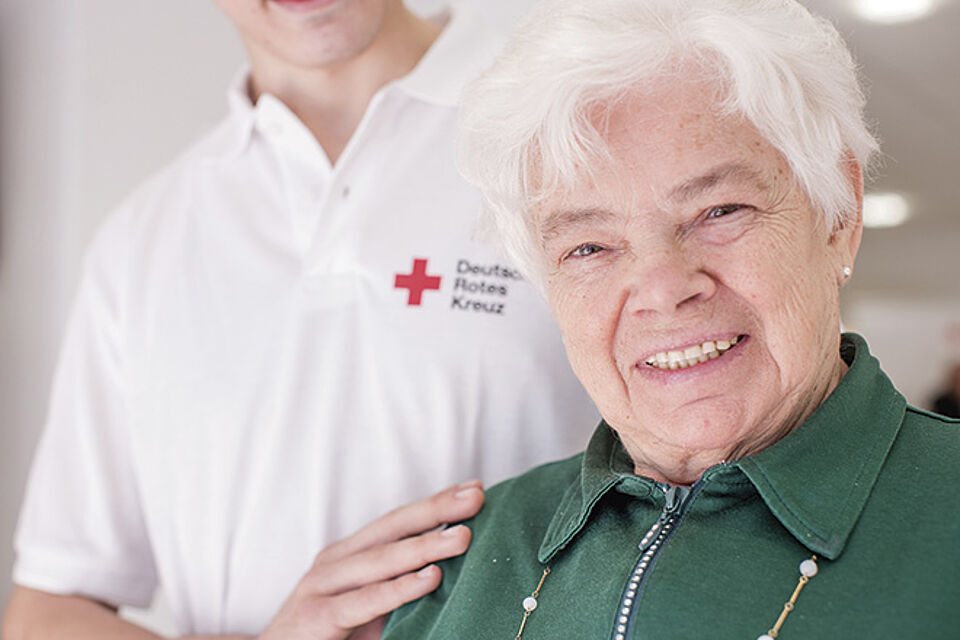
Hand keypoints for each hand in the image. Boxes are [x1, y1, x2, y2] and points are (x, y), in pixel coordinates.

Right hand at [256, 481, 483, 639]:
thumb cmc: (327, 637)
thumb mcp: (366, 607)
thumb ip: (398, 587)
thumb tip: (450, 568)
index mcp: (347, 555)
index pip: (397, 521)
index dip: (435, 503)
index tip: (474, 489)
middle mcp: (333, 563)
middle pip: (392, 529)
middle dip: (436, 510)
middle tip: (476, 497)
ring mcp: (321, 587)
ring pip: (380, 560)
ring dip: (424, 546)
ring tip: (462, 537)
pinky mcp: (316, 617)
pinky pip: (365, 601)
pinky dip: (399, 589)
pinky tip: (430, 578)